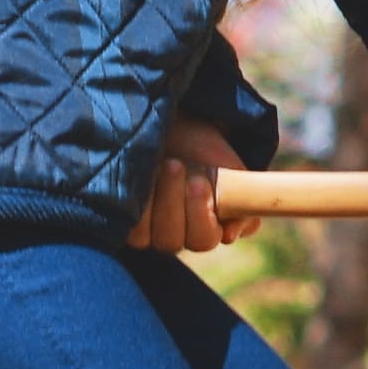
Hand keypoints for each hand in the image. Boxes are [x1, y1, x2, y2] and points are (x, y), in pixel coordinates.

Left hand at [131, 121, 245, 254]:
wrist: (171, 127)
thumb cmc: (203, 148)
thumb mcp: (230, 168)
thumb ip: (243, 198)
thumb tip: (232, 233)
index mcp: (208, 227)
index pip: (204, 239)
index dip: (200, 215)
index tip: (200, 182)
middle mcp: (179, 235)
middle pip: (172, 241)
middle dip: (173, 202)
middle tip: (176, 164)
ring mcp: (150, 231)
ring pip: (147, 236)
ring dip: (154, 199)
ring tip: (160, 164)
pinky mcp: (125, 220)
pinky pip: (127, 225)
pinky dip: (133, 202)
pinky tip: (141, 175)